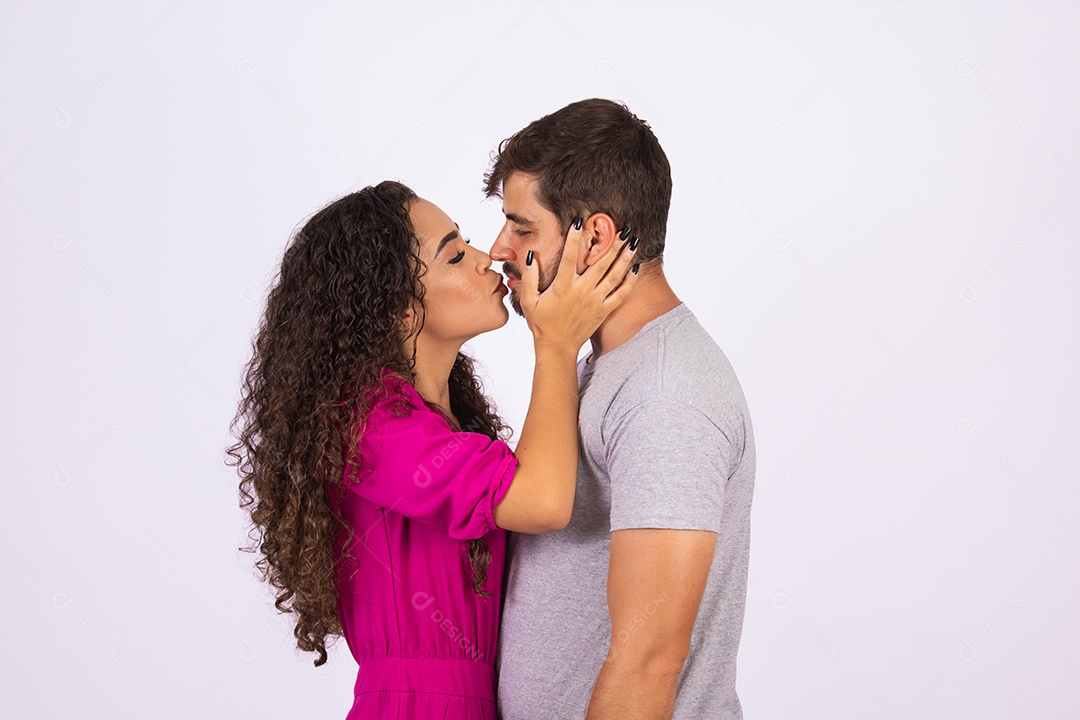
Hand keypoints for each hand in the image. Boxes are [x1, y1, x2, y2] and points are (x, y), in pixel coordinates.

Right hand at [517, 219, 638, 351]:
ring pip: (614, 276)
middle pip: (600, 263)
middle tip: (622, 228)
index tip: (580, 221)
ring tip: (633, 242)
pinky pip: (620, 294)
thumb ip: (529, 278)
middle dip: (612, 244)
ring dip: (624, 258)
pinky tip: (635, 269)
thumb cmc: (541, 323)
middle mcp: (581, 291)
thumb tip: (532, 256)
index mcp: (563, 286)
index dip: (575, 239)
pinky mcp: (604, 311)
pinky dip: (629, 282)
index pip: (569, 257)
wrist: (557, 347)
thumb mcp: (529, 301)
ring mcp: (595, 301)